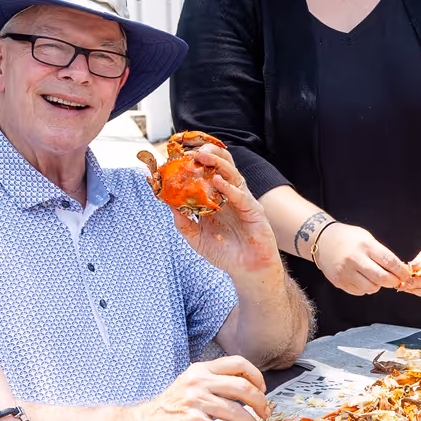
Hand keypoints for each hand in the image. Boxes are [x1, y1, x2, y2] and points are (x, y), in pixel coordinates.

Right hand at [126, 356, 269, 420]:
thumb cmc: (168, 409)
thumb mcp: (188, 386)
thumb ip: (212, 383)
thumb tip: (245, 389)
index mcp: (200, 370)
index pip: (238, 363)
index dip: (256, 376)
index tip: (262, 390)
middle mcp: (198, 382)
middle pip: (243, 388)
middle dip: (261, 403)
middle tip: (265, 414)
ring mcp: (196, 402)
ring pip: (238, 412)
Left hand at [169, 146, 283, 276]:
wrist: (246, 270)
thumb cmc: (224, 253)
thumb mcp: (196, 238)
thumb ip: (183, 222)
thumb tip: (168, 204)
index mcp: (216, 198)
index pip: (207, 172)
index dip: (195, 161)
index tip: (178, 153)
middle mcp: (230, 194)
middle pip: (221, 165)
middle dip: (207, 153)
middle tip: (190, 150)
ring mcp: (242, 200)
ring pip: (232, 173)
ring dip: (217, 163)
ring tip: (201, 156)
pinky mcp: (253, 210)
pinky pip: (241, 195)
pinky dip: (228, 187)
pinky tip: (217, 181)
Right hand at [313, 222, 408, 296]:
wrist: (322, 241)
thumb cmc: (349, 238)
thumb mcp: (367, 238)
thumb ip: (382, 254)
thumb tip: (399, 270)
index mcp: (365, 246)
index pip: (389, 262)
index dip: (401, 271)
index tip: (407, 275)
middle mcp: (355, 259)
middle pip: (382, 278)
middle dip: (393, 282)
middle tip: (396, 281)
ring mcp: (345, 272)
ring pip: (371, 288)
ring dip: (378, 285)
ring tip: (375, 277)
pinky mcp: (339, 282)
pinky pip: (359, 292)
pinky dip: (365, 288)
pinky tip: (363, 279)